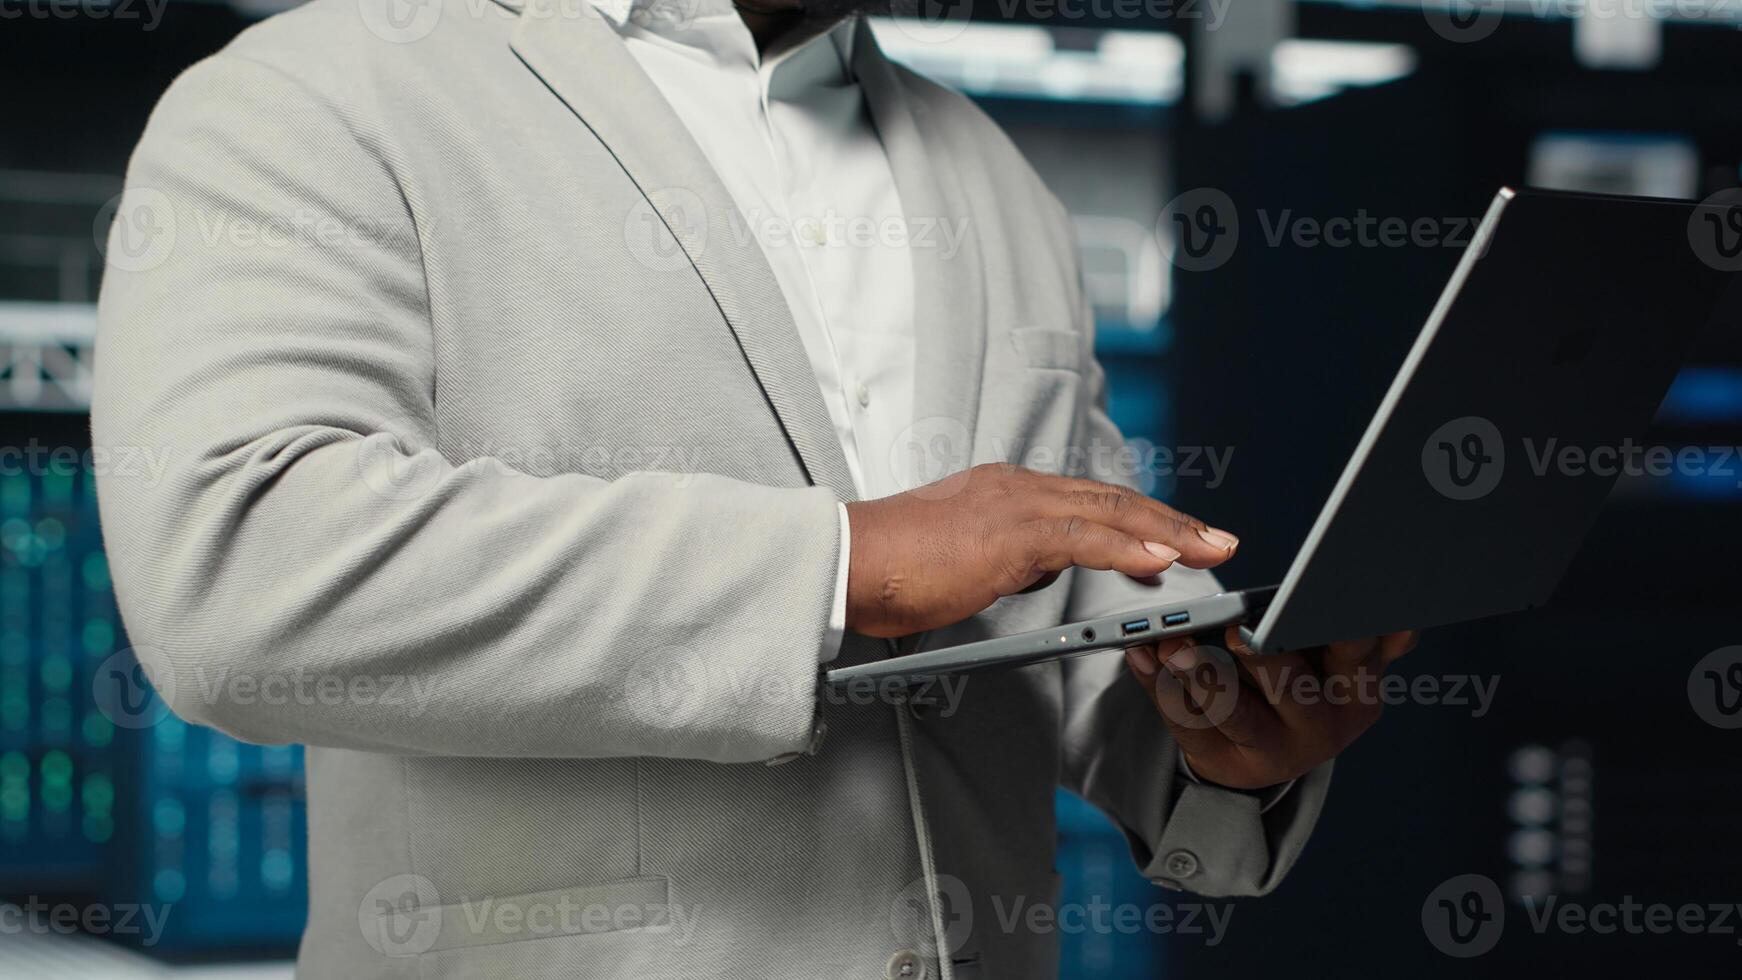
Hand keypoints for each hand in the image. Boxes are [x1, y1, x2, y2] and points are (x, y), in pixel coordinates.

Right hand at [844, 464, 1239, 638]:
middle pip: (1114, 499)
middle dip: (1173, 521)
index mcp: (1007, 491)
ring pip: (1110, 512)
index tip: (1180, 536)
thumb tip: (1041, 568)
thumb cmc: (890, 568)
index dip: (1142, 518)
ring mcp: (1015, 505)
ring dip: (1168, 532)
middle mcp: (1018, 487)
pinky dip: (1128, 547)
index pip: (1092, 500)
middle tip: (1220, 540)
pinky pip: (1084, 538)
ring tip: (1211, 549)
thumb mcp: (963, 559)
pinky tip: (1161, 560)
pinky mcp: (1009, 533)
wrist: (847, 561)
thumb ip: (1008, 556)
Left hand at [1124, 627, 1418, 789]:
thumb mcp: (1343, 659)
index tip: (1313, 600)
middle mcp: (1321, 724)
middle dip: (1264, 659)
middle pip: (1292, 688)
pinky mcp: (1225, 764)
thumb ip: (1372, 637)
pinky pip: (1189, 725)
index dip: (1334, 626)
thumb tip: (1406, 620)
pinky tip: (1143, 656)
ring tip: (1176, 649)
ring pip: (1235, 713)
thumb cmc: (1303, 681)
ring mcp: (1273, 750)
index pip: (1354, 651)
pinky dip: (1162, 688)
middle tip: (1237, 633)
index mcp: (1356, 687)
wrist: (1266, 751)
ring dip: (1203, 678)